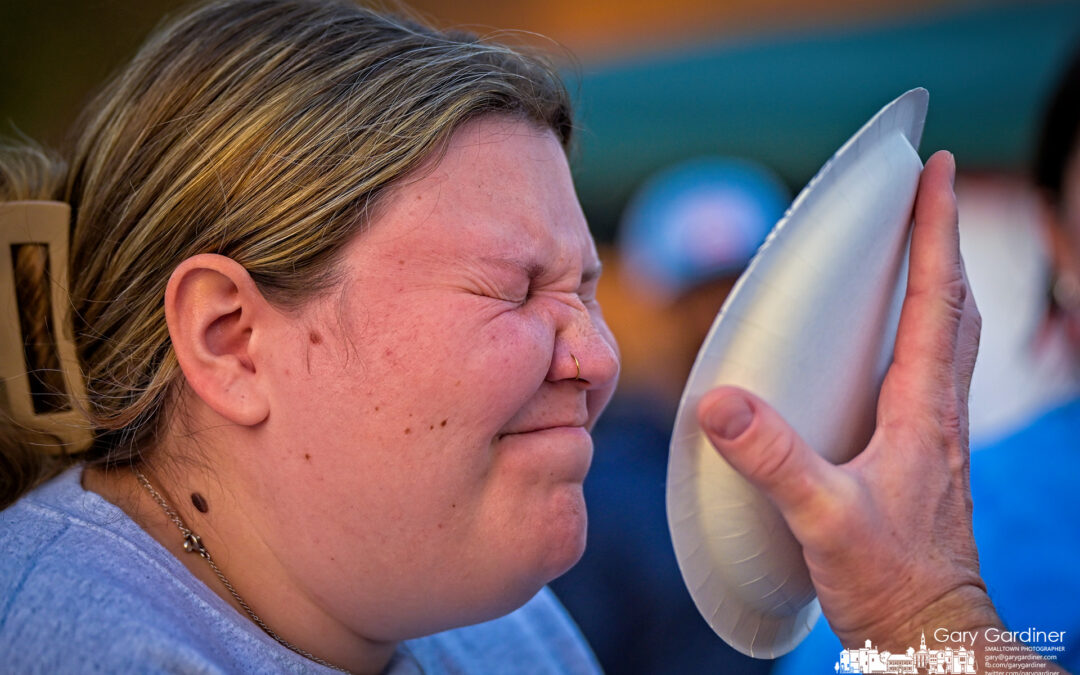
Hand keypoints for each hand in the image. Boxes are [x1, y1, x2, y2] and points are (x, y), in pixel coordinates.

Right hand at [697, 151, 999, 647]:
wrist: (928, 631)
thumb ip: (772, 459)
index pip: (936, 300)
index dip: (937, 230)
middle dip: (945, 241)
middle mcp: (939, 413)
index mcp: (922, 411)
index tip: (936, 170)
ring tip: (921, 248)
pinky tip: (894, 346)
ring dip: (942, 283)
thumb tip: (719, 403)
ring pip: (953, 338)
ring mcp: (937, 435)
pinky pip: (934, 373)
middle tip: (932, 192)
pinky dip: (926, 333)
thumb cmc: (889, 580)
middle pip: (956, 306)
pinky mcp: (925, 457)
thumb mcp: (822, 518)